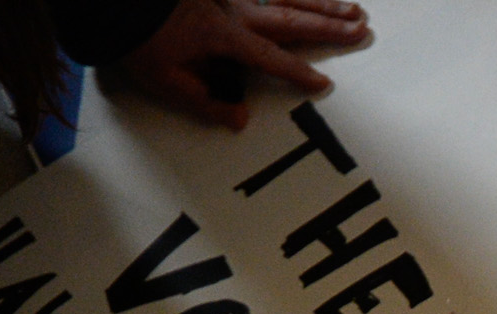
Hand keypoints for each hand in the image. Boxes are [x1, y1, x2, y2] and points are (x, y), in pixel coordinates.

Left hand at [115, 0, 370, 129]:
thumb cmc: (134, 34)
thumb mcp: (162, 78)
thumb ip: (203, 100)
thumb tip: (240, 118)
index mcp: (223, 37)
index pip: (270, 59)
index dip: (298, 73)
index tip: (324, 83)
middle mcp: (234, 8)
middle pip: (291, 19)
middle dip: (329, 26)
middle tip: (362, 29)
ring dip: (321, 2)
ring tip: (353, 8)